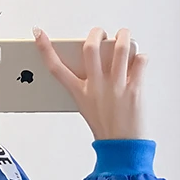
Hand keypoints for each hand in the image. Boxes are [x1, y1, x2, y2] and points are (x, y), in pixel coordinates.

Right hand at [33, 26, 147, 140]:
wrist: (122, 146)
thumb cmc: (106, 126)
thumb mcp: (87, 105)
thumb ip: (89, 83)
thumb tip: (100, 58)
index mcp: (80, 92)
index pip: (56, 68)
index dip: (45, 49)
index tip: (38, 33)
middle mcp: (96, 87)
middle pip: (90, 49)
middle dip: (96, 34)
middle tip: (101, 33)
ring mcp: (116, 87)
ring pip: (120, 49)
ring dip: (124, 36)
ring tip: (124, 36)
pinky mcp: (135, 88)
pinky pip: (140, 61)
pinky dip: (141, 56)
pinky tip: (139, 58)